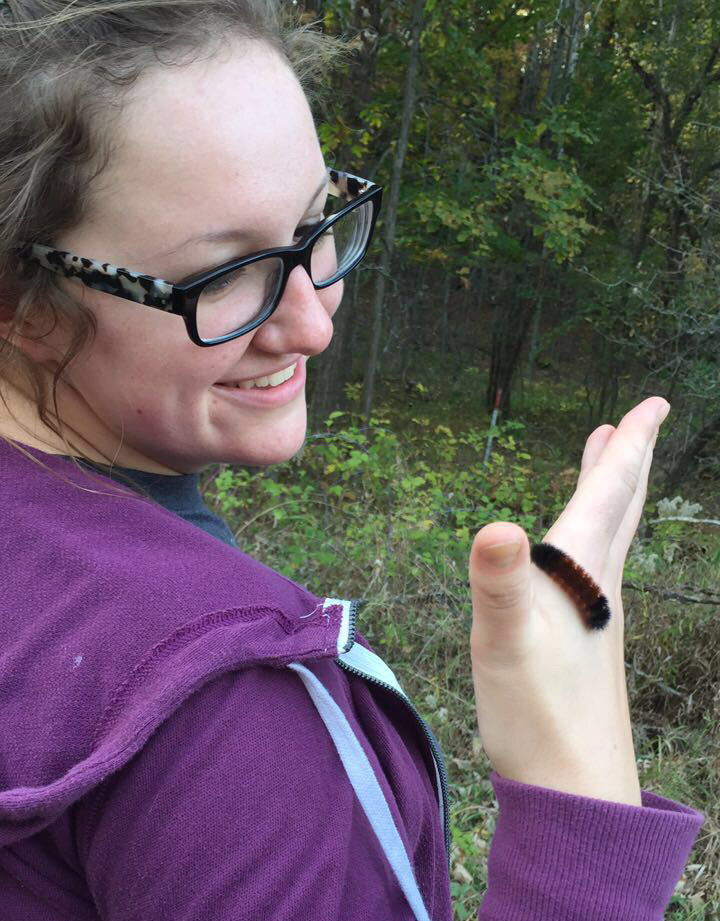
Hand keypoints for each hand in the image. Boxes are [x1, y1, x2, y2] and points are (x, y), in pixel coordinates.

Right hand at [468, 396, 669, 804]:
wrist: (575, 796)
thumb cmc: (542, 719)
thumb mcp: (508, 645)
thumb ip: (499, 584)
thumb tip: (496, 527)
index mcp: (585, 572)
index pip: (610, 493)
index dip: (629, 445)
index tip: (655, 404)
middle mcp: (598, 588)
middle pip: (618, 509)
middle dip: (627, 462)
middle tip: (638, 424)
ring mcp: (594, 618)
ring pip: (607, 540)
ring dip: (609, 497)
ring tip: (607, 471)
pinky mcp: (582, 645)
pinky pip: (591, 571)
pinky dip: (590, 541)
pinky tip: (575, 561)